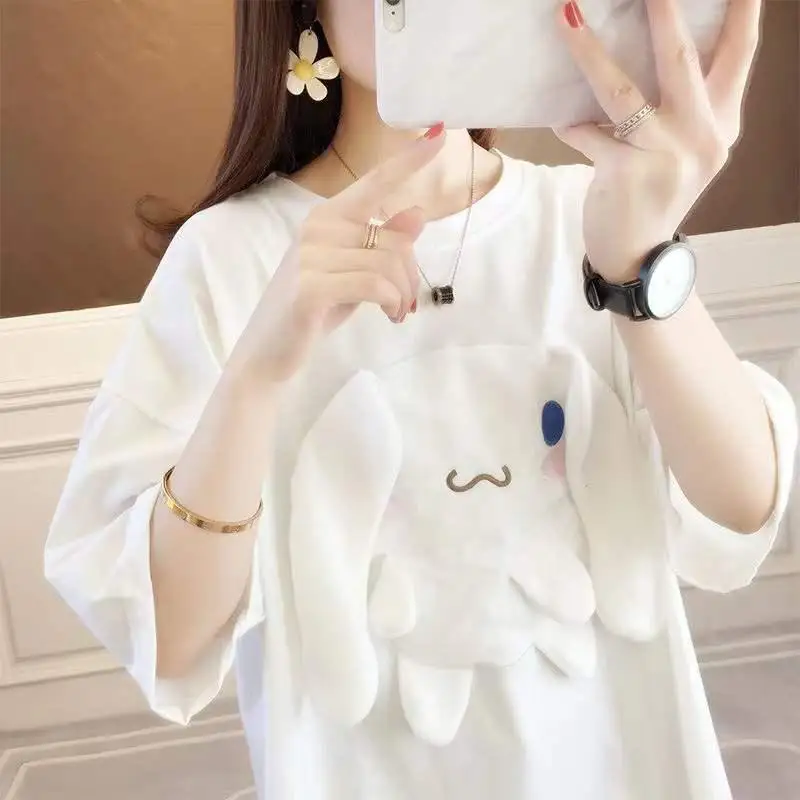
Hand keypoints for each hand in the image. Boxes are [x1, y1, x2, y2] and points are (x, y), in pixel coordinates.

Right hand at [230, 126, 445, 383]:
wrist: (269, 353)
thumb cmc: (314, 310)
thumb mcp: (354, 273)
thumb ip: (382, 244)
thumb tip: (417, 214)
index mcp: (327, 217)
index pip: (375, 182)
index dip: (410, 159)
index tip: (442, 131)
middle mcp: (317, 227)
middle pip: (396, 240)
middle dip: (412, 277)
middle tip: (406, 305)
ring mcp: (310, 256)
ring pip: (389, 264)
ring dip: (403, 295)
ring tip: (396, 313)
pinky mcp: (310, 287)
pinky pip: (374, 285)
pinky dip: (391, 302)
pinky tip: (388, 316)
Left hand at [555, 0, 761, 281]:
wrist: (637, 255)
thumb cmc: (656, 192)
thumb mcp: (685, 148)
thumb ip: (683, 105)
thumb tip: (649, 47)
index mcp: (722, 123)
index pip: (740, 54)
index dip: (741, 10)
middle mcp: (702, 136)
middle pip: (682, 59)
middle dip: (663, 11)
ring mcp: (666, 156)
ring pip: (622, 92)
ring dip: (591, 52)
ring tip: (568, 14)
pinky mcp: (627, 174)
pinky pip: (588, 133)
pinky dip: (571, 123)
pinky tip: (560, 116)